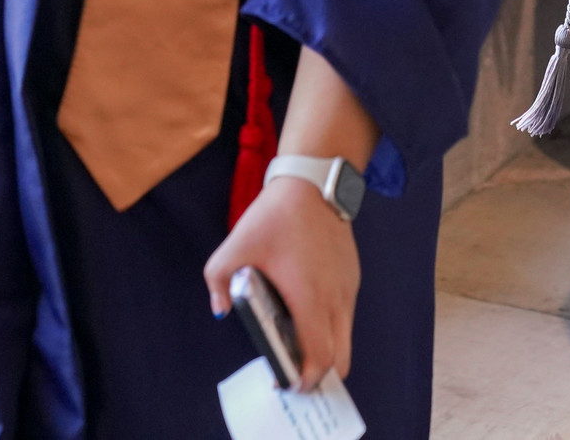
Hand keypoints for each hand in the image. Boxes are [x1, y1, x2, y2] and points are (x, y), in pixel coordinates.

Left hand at [206, 176, 360, 390]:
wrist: (314, 185)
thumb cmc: (275, 217)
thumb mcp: (233, 247)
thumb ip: (218, 284)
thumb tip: (221, 311)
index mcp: (309, 297)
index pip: (319, 355)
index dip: (304, 378)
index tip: (285, 384)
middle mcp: (335, 297)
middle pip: (340, 357)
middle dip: (318, 374)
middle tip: (292, 375)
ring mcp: (348, 288)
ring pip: (344, 337)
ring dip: (324, 351)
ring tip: (294, 347)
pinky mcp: (352, 277)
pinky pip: (344, 316)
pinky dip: (329, 328)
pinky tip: (304, 316)